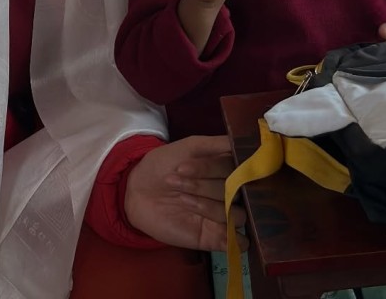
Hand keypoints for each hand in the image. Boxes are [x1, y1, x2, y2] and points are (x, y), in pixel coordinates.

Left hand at [124, 136, 242, 250]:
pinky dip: (233, 238)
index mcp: (227, 169)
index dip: (210, 169)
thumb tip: (246, 143)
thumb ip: (218, 144)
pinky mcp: (217, 238)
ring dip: (209, 207)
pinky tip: (214, 228)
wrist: (139, 192)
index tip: (183, 167)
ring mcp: (224, 216)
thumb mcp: (189, 147)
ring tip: (182, 200)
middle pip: (236, 192)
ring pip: (238, 215)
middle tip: (175, 182)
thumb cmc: (163, 165)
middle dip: (203, 186)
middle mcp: (230, 192)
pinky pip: (240, 242)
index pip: (236, 169)